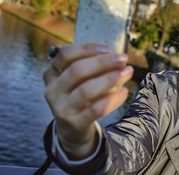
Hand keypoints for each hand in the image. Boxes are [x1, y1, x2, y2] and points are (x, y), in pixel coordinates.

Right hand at [43, 43, 133, 159]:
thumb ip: (88, 67)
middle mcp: (53, 90)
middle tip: (123, 59)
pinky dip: (112, 99)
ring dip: (110, 79)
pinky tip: (124, 92)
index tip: (107, 48)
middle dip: (103, 62)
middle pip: (77, 70)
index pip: (65, 55)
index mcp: (51, 74)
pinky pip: (96, 110)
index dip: (86, 49)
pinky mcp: (74, 123)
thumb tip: (115, 56)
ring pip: (86, 90)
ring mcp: (61, 108)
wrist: (71, 129)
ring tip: (127, 73)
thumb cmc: (76, 96)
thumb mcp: (74, 81)